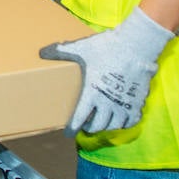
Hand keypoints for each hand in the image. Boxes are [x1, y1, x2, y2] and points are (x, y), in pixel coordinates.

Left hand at [39, 8, 172, 133]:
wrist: (136, 45)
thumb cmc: (106, 47)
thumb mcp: (80, 48)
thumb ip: (60, 51)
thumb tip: (40, 52)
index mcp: (92, 91)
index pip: (80, 117)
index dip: (73, 127)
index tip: (68, 134)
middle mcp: (109, 102)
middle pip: (97, 125)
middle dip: (88, 127)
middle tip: (83, 125)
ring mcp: (125, 103)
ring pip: (114, 125)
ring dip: (105, 127)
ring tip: (99, 123)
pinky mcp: (138, 100)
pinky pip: (132, 120)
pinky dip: (125, 123)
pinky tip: (120, 119)